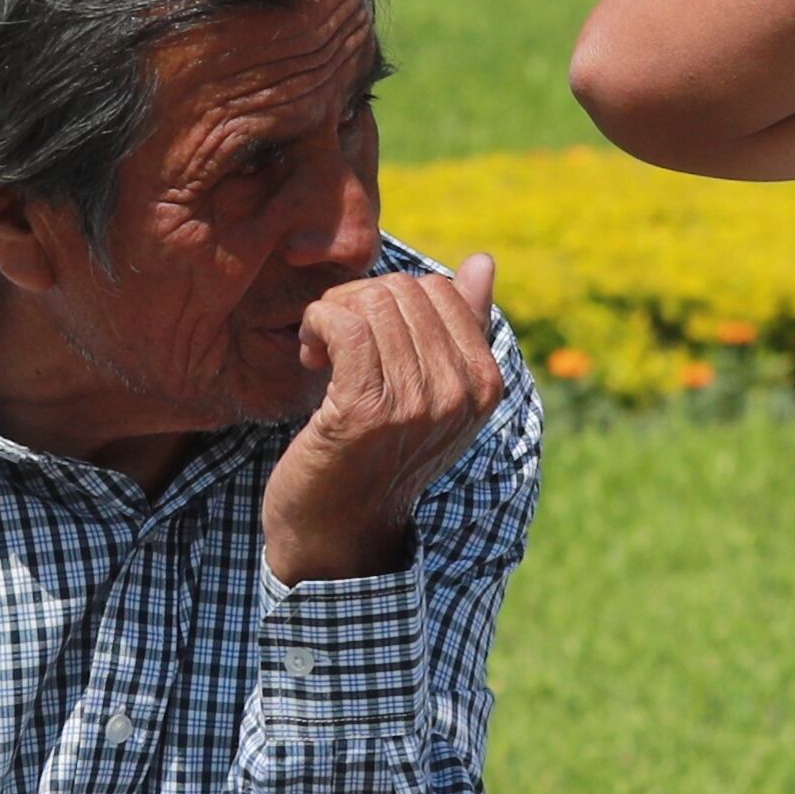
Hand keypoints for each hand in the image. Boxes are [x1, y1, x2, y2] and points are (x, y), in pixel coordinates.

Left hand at [262, 254, 508, 583]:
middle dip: (358, 305)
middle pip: (403, 292)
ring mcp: (417, 403)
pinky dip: (318, 325)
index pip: (440, 291)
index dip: (393, 302)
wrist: (339, 532)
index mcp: (485, 384)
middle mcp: (459, 393)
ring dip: (332, 317)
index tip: (368, 340)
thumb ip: (461, 328)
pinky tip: (310, 354)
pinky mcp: (366, 410)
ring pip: (372, 304)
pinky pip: (344, 325)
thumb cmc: (377, 457)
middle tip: (335, 346)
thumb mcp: (432, 394)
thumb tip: (483, 261)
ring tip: (322, 354)